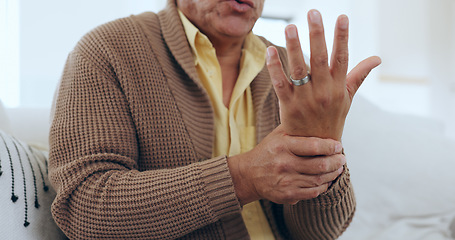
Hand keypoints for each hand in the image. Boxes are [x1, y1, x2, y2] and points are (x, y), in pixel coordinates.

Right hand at [228, 125, 344, 204]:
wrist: (248, 174)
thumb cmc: (268, 151)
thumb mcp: (277, 135)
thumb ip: (295, 127)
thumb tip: (318, 117)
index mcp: (283, 145)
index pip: (314, 146)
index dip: (331, 147)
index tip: (338, 146)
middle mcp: (284, 163)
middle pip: (320, 165)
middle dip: (337, 162)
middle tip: (342, 158)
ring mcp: (286, 180)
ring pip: (319, 179)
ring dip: (333, 174)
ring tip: (338, 168)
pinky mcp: (287, 194)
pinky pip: (313, 192)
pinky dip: (323, 186)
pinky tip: (326, 180)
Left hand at [266, 10, 380, 139]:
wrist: (316, 148)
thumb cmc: (332, 118)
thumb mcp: (348, 98)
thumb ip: (359, 75)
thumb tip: (377, 58)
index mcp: (338, 87)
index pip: (342, 57)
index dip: (342, 37)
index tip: (342, 17)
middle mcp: (323, 91)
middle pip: (319, 58)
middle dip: (317, 34)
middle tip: (312, 13)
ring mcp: (305, 99)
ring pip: (299, 69)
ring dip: (293, 47)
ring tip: (290, 27)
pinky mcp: (288, 105)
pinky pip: (281, 84)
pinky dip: (275, 68)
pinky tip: (270, 51)